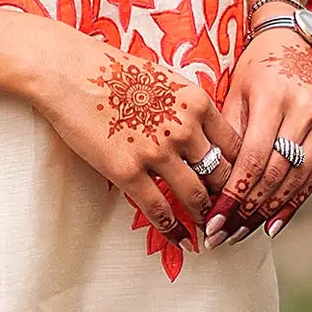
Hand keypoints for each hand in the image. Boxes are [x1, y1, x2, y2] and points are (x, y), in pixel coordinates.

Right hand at [16, 21, 238, 250]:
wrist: (69, 72)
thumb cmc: (113, 70)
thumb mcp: (165, 80)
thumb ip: (187, 108)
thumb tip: (200, 134)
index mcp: (197, 103)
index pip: (235, 146)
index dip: (242, 170)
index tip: (241, 186)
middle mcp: (184, 129)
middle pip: (222, 174)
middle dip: (229, 198)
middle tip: (232, 214)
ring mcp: (156, 152)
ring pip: (196, 196)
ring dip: (205, 217)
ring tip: (210, 230)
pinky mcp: (127, 171)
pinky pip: (158, 209)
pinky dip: (174, 230)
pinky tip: (182, 240)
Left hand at [210, 32, 311, 238]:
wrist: (298, 40)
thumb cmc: (255, 67)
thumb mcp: (234, 91)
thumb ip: (226, 136)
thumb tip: (208, 186)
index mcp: (274, 96)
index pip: (253, 158)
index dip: (234, 194)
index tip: (214, 220)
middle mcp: (306, 109)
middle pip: (275, 174)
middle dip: (247, 210)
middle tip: (223, 236)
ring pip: (296, 180)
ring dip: (268, 213)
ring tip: (242, 234)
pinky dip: (293, 203)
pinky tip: (272, 225)